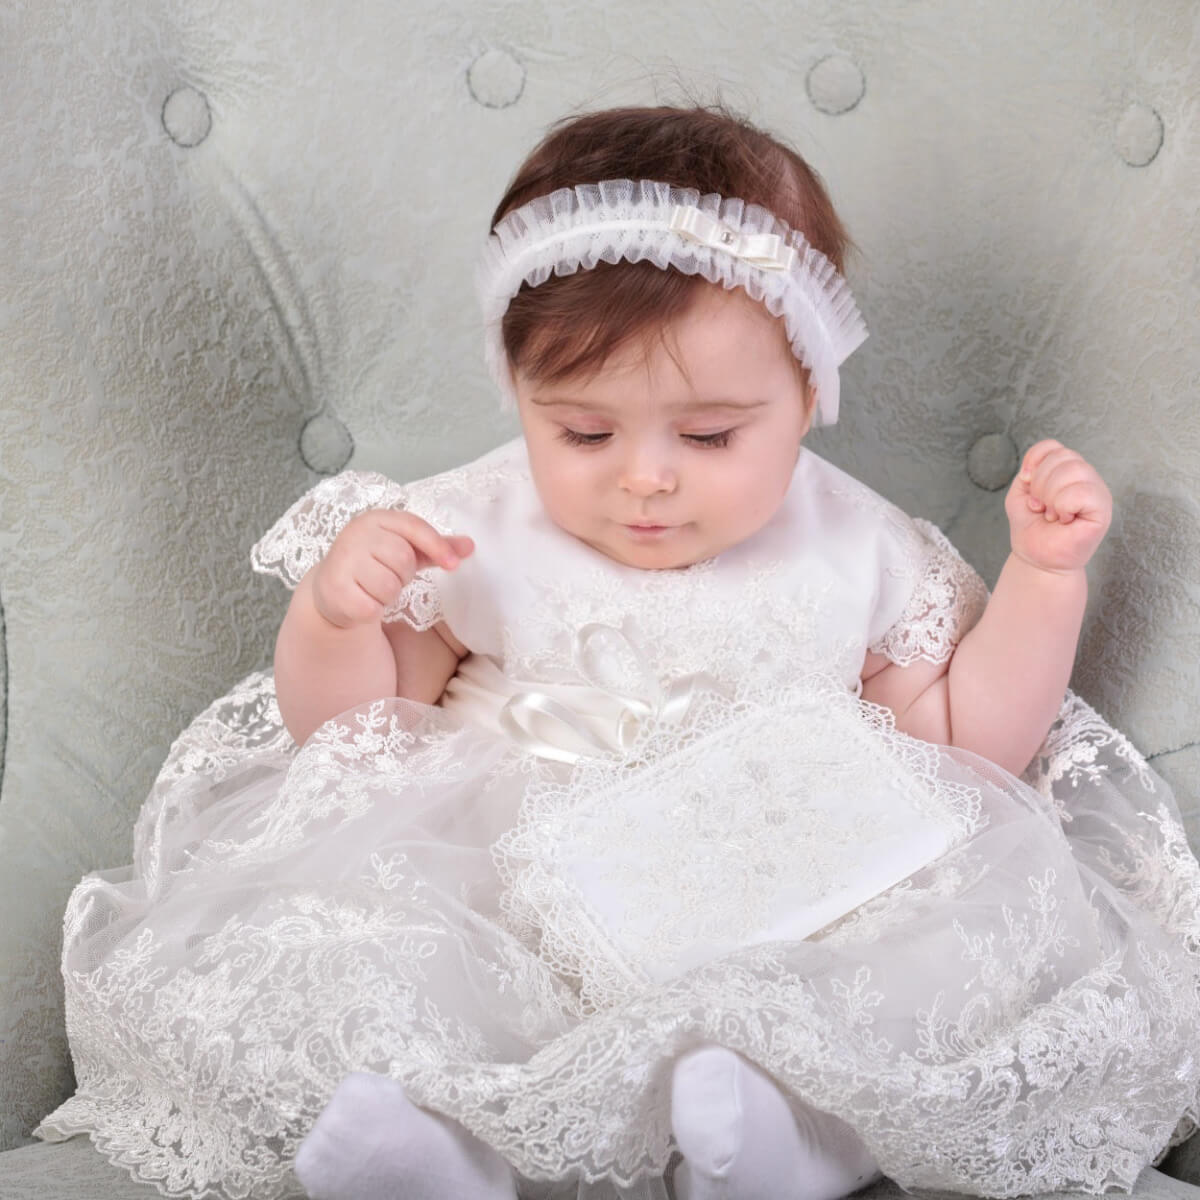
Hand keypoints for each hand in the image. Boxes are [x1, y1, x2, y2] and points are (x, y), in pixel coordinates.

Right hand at [309, 509, 473, 628]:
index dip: (437, 545)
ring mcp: (342, 560)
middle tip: (390, 575)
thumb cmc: (376, 564)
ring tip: (375, 587)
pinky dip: (374, 609)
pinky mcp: (336, 589)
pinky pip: (372, 607)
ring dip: (389, 594)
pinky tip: (363, 599)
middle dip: (403, 574)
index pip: (413, 526)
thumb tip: (470, 545)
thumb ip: (436, 547)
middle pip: (403, 558)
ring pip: (389, 585)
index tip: (453, 565)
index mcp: (375, 519)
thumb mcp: (407, 550)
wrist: (332, 587)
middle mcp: (355, 534)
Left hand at [1005, 439, 1111, 572]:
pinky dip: (1064, 505)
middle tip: (1041, 507)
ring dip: (1051, 496)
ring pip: (1074, 470)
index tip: (1027, 484)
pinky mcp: (1103, 509)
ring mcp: (1097, 492)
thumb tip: (1035, 467)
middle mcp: (1086, 477)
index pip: (1053, 446)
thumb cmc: (1032, 527)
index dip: (1034, 462)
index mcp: (1067, 470)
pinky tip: (1064, 519)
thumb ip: (1028, 472)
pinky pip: (1082, 492)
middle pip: (1063, 456)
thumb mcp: (1021, 494)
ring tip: (1052, 515)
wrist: (1037, 558)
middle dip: (1041, 484)